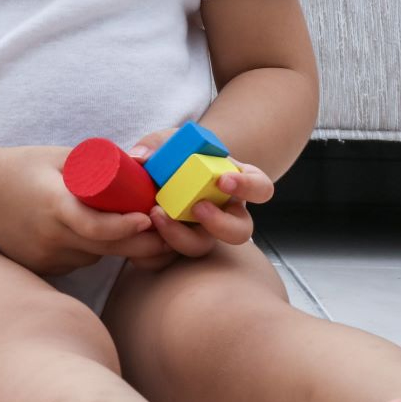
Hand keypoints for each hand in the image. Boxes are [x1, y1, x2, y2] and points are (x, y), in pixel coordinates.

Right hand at [0, 146, 165, 276]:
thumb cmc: (21, 167)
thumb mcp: (59, 157)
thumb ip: (99, 163)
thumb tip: (144, 168)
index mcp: (53, 205)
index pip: (94, 225)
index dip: (124, 226)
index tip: (147, 218)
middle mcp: (49, 236)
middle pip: (105, 248)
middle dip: (140, 244)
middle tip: (166, 233)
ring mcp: (44, 256)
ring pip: (94, 257)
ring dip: (113, 245)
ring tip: (119, 222)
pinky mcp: (41, 267)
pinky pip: (77, 262)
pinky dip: (89, 250)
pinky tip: (84, 232)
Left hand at [127, 126, 274, 258]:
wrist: (154, 176)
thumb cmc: (172, 156)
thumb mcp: (168, 142)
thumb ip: (157, 145)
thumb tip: (141, 158)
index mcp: (234, 184)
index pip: (260, 188)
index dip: (248, 187)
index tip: (224, 181)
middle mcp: (224, 213)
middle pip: (240, 231)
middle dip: (220, 224)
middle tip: (198, 208)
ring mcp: (201, 232)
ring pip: (203, 248)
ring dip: (182, 237)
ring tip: (159, 216)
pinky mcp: (175, 245)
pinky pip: (169, 259)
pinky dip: (154, 251)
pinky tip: (140, 233)